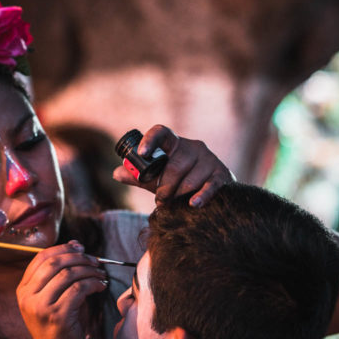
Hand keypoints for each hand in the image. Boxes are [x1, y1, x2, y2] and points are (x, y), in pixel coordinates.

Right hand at [17, 241, 107, 338]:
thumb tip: (75, 247)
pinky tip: (100, 286)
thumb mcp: (52, 300)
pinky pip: (79, 289)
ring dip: (89, 270)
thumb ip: (59, 277)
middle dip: (78, 257)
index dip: (62, 248)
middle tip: (95, 261)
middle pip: (54, 262)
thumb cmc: (59, 329)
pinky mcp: (57, 315)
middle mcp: (28, 296)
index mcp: (23, 290)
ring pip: (68, 274)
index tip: (81, 248)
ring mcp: (41, 306)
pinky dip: (93, 283)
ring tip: (100, 274)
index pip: (41, 258)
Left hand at [113, 125, 234, 205]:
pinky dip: (201, 196)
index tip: (141, 153)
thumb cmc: (179, 182)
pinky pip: (209, 186)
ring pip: (189, 180)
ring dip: (179, 196)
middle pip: (175, 166)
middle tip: (161, 200)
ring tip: (175, 204)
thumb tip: (117, 173)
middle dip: (165, 187)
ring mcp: (209, 159)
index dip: (150, 140)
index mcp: (174, 144)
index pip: (161, 133)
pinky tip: (194, 204)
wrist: (211, 191)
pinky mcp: (221, 174)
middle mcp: (192, 147)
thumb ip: (139, 176)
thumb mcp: (157, 178)